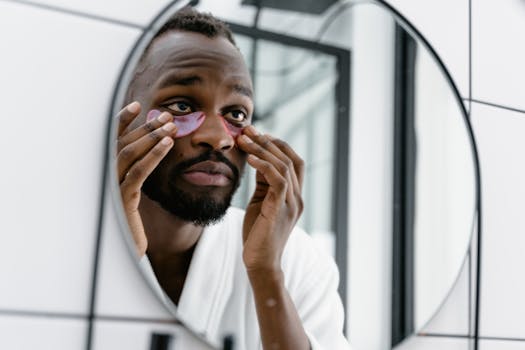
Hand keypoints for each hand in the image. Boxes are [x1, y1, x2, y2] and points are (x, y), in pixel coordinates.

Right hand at [116, 101, 176, 256]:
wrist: (125, 254)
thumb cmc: (131, 226)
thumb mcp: (133, 198)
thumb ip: (135, 176)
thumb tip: (151, 154)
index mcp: (108, 175)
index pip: (113, 142)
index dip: (123, 121)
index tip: (137, 105)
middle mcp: (106, 178)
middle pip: (123, 144)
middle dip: (146, 127)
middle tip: (167, 116)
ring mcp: (112, 188)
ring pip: (130, 154)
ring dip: (151, 137)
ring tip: (171, 125)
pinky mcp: (123, 201)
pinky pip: (139, 173)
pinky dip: (154, 155)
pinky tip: (168, 145)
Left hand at [237, 125, 304, 272]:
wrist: (260, 263)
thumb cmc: (257, 235)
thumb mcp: (261, 203)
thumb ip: (263, 184)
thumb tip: (256, 160)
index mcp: (294, 195)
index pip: (293, 161)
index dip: (277, 144)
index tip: (257, 134)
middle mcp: (297, 197)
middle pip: (290, 158)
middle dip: (268, 141)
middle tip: (248, 130)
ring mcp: (291, 203)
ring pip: (283, 165)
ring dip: (262, 149)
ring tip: (243, 140)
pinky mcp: (281, 209)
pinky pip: (277, 180)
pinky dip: (263, 165)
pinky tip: (249, 159)